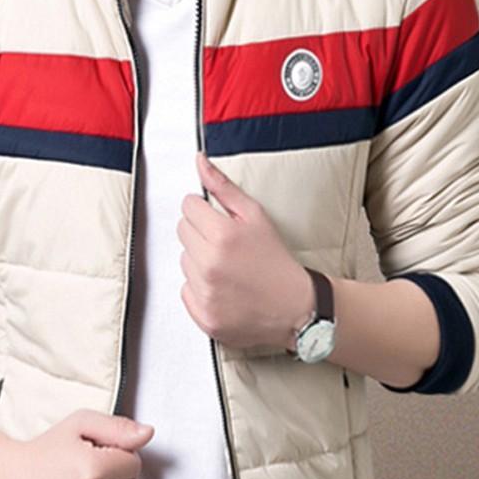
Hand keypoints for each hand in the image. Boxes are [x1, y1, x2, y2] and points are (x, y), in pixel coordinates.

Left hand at [177, 151, 314, 350]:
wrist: (296, 307)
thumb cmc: (277, 261)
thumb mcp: (255, 216)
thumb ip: (223, 188)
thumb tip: (200, 163)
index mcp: (222, 236)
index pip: (187, 207)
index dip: (204, 210)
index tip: (217, 220)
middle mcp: (209, 264)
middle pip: (182, 232)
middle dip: (201, 233)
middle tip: (227, 245)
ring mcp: (205, 292)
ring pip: (183, 261)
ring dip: (200, 261)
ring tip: (228, 268)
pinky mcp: (203, 315)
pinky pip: (186, 290)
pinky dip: (200, 288)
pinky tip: (223, 287)